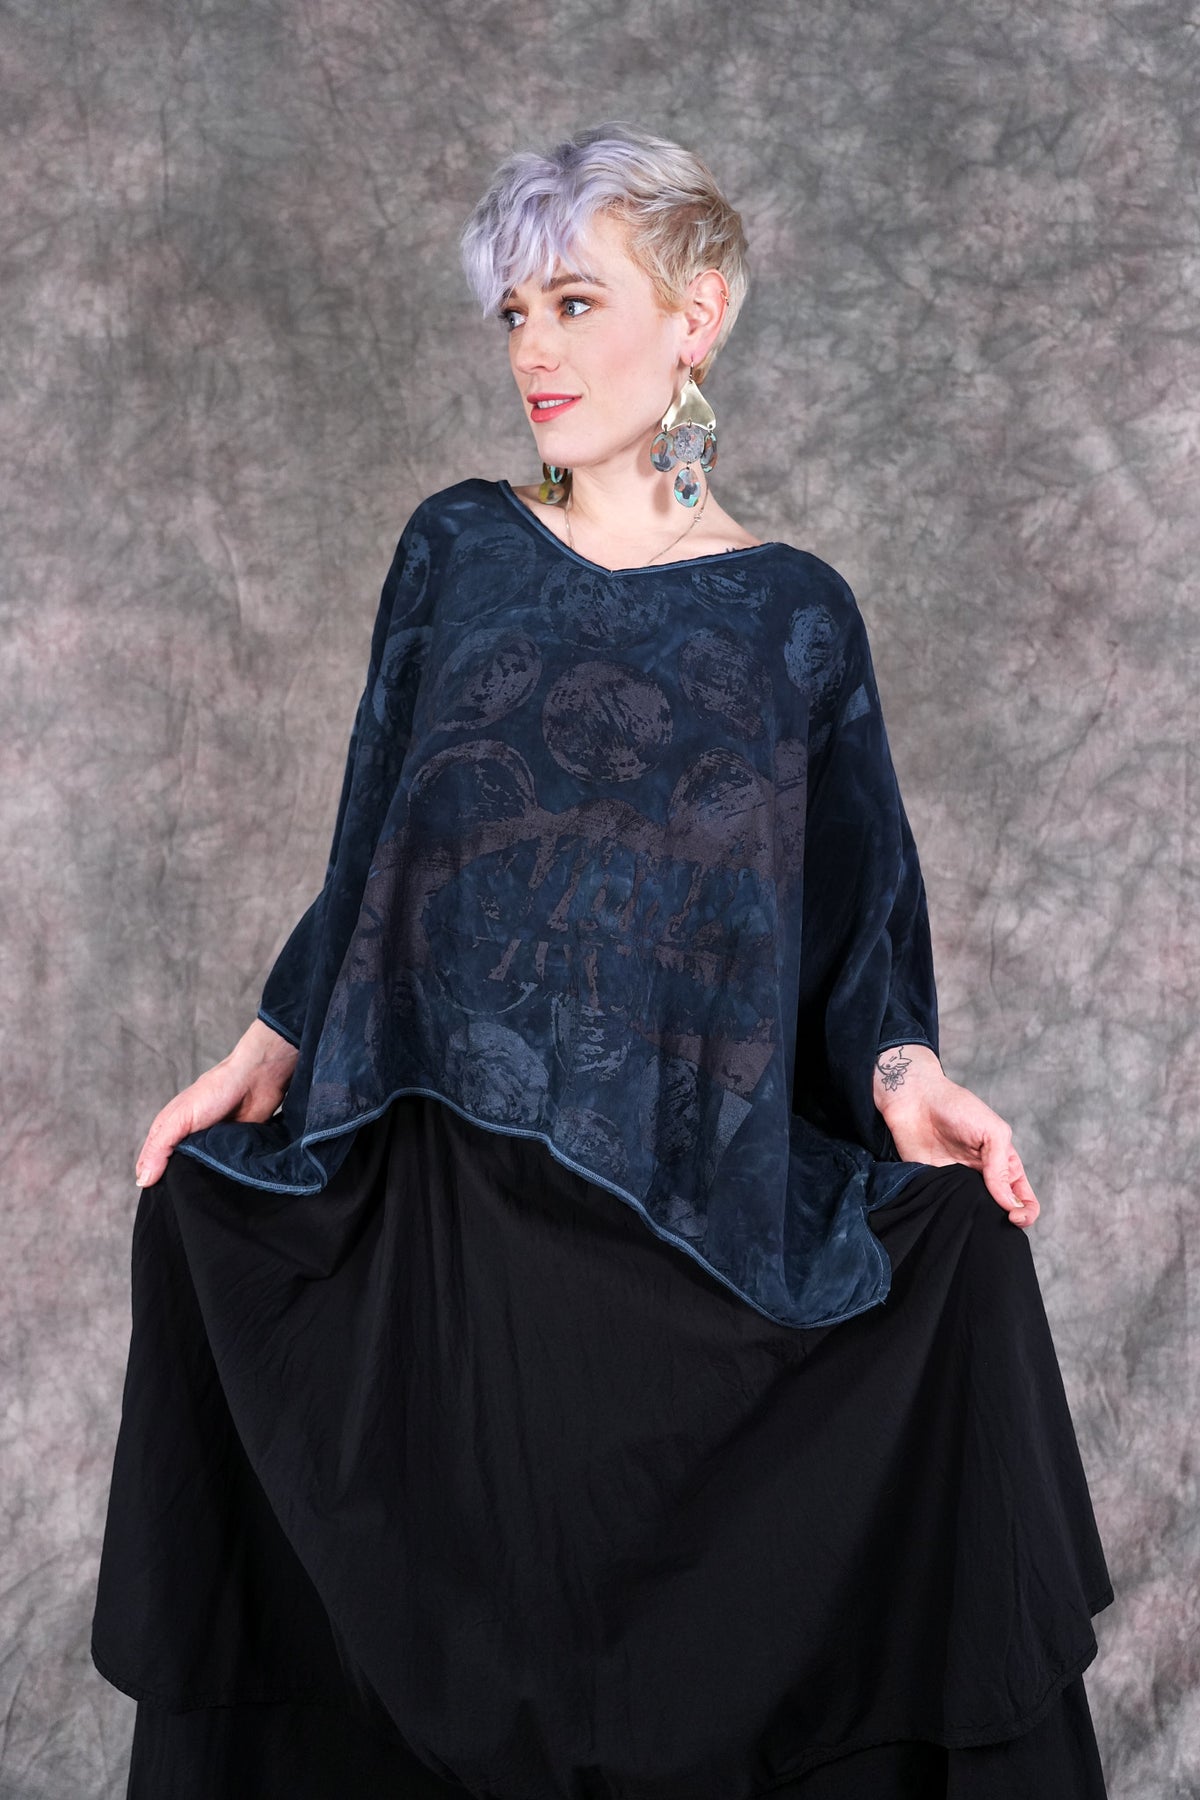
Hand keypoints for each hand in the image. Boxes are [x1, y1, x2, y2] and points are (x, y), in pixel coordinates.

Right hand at [134, 1018, 299, 1187]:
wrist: (257, 1080)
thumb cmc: (215, 1091)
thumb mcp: (179, 1118)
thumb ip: (159, 1147)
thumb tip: (143, 1180)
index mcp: (170, 1132)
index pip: (153, 1165)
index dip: (153, 1182)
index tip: (158, 1203)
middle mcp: (188, 1143)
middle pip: (177, 1173)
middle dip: (178, 1187)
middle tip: (181, 1204)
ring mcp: (211, 1150)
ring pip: (200, 1176)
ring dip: (201, 1186)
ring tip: (201, 1199)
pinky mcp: (233, 1154)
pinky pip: (224, 1175)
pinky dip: (222, 1182)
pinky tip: (222, 1192)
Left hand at [873, 1045, 1039, 1227]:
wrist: (914, 1099)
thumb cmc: (957, 1107)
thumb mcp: (992, 1131)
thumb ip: (1002, 1167)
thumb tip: (1009, 1203)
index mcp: (1003, 1166)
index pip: (1024, 1199)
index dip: (1026, 1212)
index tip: (1014, 1216)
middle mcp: (982, 1179)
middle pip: (998, 1212)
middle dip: (1000, 1222)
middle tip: (990, 1219)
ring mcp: (956, 1184)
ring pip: (971, 1215)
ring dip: (974, 1219)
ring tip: (969, 1211)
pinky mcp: (932, 1186)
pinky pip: (943, 1208)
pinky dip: (947, 1213)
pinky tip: (947, 1208)